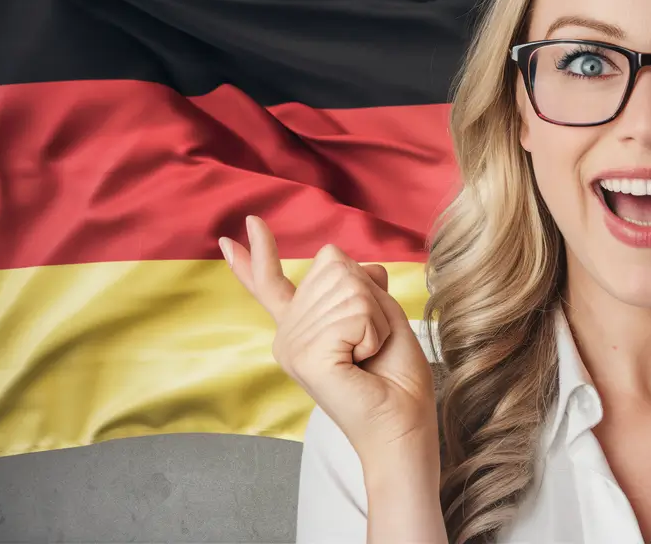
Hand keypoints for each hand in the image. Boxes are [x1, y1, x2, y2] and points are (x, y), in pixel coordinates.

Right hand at [219, 215, 436, 461]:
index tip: (246, 226)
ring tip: (367, 355)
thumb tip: (330, 253)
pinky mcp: (306, 356)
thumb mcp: (380, 312)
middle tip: (371, 344)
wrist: (404, 424)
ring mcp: (292, 344)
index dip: (261, 252)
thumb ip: (356, 280)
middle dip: (370, 298)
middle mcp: (288, 333)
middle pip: (335, 266)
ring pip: (350, 286)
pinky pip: (355, 311)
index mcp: (302, 326)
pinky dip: (374, 332)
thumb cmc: (396, 375)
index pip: (273, 282)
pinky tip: (363, 361)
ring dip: (375, 318)